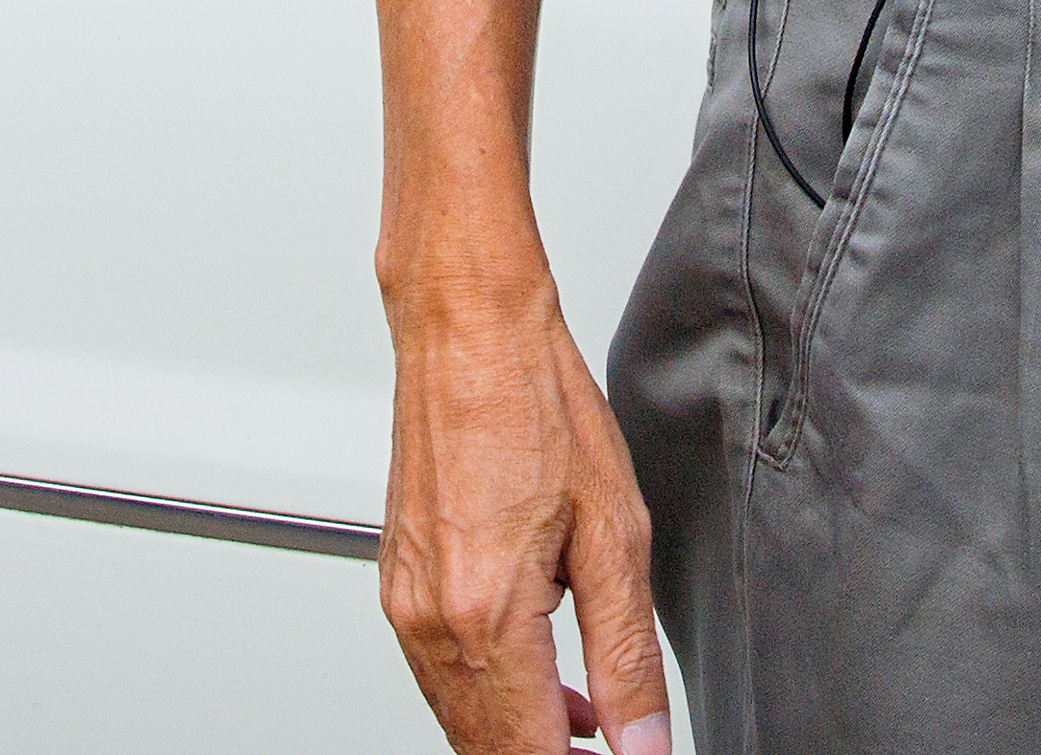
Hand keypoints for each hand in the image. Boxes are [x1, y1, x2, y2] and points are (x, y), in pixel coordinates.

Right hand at [379, 277, 669, 754]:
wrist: (467, 329)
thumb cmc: (534, 402)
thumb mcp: (614, 534)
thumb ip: (628, 655)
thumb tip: (643, 741)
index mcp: (487, 613)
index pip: (530, 752)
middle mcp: (432, 619)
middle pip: (486, 747)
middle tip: (617, 745)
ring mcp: (405, 604)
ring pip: (461, 717)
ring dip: (522, 732)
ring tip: (593, 720)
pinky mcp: (398, 584)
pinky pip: (442, 671)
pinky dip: (491, 692)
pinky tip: (546, 679)